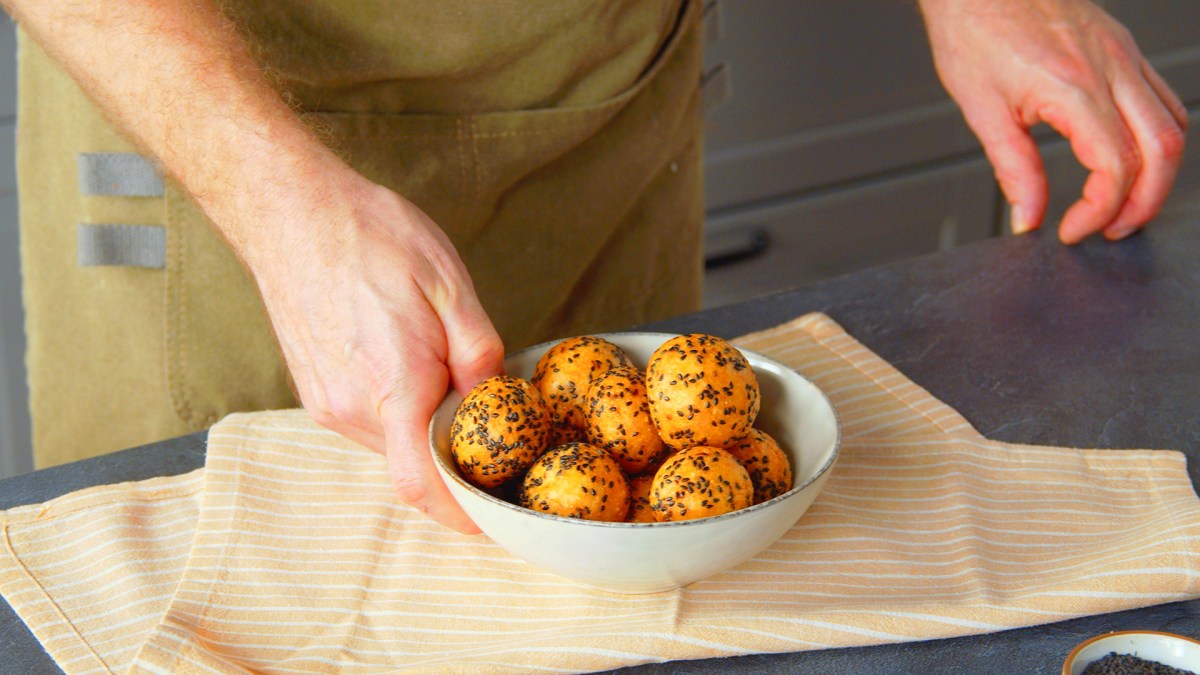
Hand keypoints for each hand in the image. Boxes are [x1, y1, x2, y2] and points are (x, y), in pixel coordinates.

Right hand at [246, 163, 504, 533]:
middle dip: (455, 458)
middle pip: (414, 467)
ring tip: (450, 381)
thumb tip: (496, 402)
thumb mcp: (450, 286)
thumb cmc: (372, 238)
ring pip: (391, 447)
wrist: (292, 212)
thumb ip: (479, 354)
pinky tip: (413, 369)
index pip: (424, 484)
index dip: (460, 514)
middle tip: (495, 429)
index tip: (491, 519)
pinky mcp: (315, 393)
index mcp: (393, 386)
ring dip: (425, 432)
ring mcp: (326, 404)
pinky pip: (369, 425)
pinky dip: (399, 415)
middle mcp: (350, 409)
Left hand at [919, 0, 1187, 242]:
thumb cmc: (973, 28)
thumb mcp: (981, 109)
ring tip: (1121, 203)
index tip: (1073, 229)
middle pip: (1162, 150)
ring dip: (1157, 173)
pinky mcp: (1122, 48)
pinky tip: (1127, 157)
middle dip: (1144, 202)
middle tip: (1110, 229)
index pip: (1115, 166)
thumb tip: (1028, 216)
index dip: (1100, 210)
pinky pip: (1161, 98)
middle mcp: (1109, 68)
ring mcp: (1122, 55)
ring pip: (1172, 124)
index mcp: (1072, 86)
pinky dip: (1155, 137)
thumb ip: (1012, 169)